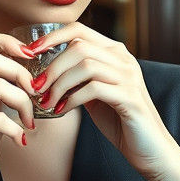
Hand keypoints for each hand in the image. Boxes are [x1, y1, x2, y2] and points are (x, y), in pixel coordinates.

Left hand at [29, 23, 179, 180]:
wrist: (150, 149)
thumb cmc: (120, 121)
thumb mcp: (95, 94)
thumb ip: (78, 79)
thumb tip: (45, 73)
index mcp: (115, 53)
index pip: (79, 31)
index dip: (52, 37)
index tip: (30, 52)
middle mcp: (124, 60)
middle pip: (79, 47)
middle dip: (52, 67)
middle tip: (36, 87)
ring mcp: (129, 77)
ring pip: (85, 65)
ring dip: (60, 84)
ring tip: (47, 102)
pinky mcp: (130, 97)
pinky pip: (94, 88)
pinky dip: (72, 99)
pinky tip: (62, 111)